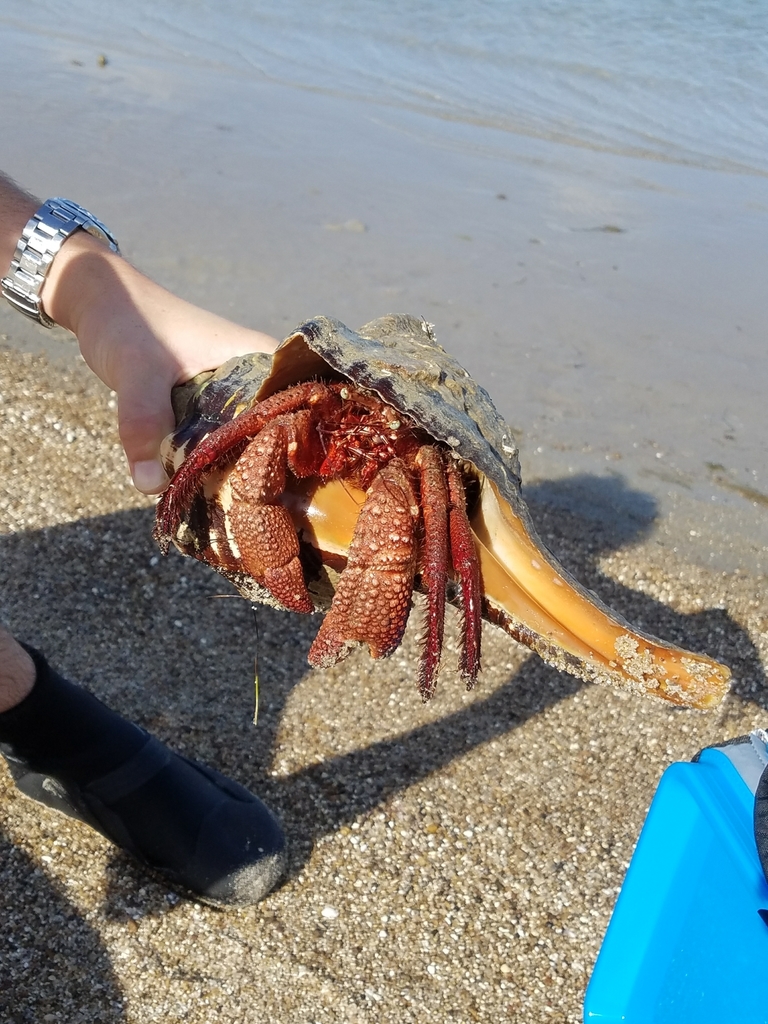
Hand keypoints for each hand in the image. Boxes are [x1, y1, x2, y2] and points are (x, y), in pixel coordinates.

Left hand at [44, 232, 278, 492]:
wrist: (98, 299)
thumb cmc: (128, 320)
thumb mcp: (137, 372)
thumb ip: (144, 423)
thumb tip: (150, 485)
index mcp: (259, 359)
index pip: (298, 410)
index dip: (296, 451)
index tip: (289, 492)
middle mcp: (256, 379)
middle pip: (275, 436)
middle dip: (265, 474)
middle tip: (260, 514)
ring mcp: (233, 396)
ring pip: (245, 444)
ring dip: (236, 474)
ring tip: (238, 514)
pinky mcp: (210, 409)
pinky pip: (219, 444)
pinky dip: (211, 466)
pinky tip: (209, 496)